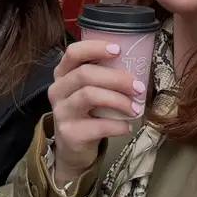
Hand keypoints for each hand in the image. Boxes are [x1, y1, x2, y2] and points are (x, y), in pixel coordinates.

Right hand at [48, 41, 143, 185]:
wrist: (73, 148)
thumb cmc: (87, 112)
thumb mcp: (89, 89)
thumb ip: (102, 75)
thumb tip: (136, 63)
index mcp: (63, 73)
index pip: (73, 53)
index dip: (95, 48)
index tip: (118, 50)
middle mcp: (58, 90)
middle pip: (85, 74)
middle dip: (116, 78)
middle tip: (138, 87)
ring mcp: (61, 112)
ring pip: (90, 96)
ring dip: (119, 101)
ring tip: (135, 109)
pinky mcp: (69, 134)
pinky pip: (97, 125)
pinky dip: (117, 125)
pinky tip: (127, 126)